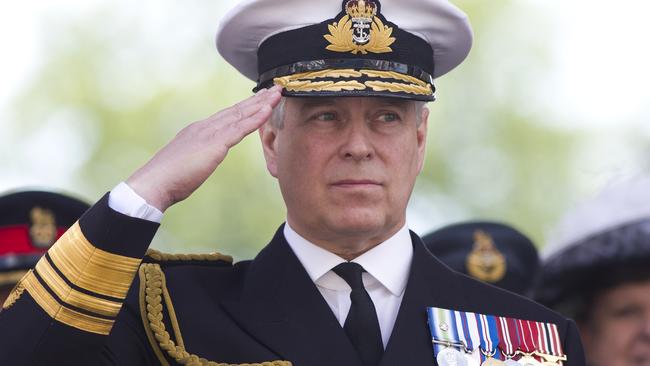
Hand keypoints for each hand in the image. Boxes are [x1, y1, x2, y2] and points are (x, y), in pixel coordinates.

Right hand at [126, 85, 281, 210]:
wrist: (155, 182)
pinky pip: (240, 128)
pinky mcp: (214, 143)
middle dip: (257, 99)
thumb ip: (199, 156)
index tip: (259, 99)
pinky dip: (256, 118)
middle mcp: (205, 127)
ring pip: (241, 114)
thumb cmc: (169, 179)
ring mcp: (210, 133)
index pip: (226, 115)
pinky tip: (268, 110)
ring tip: (277, 93)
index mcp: (198, 131)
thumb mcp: (188, 162)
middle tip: (275, 88)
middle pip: (236, 110)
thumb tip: (203, 158)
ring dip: (262, 103)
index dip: (245, 107)